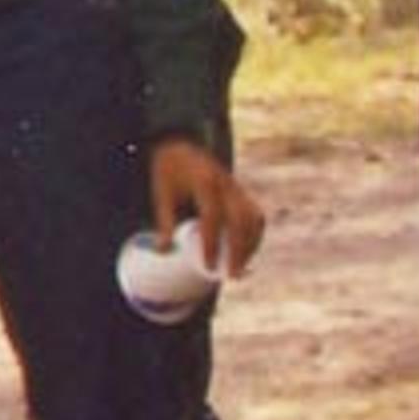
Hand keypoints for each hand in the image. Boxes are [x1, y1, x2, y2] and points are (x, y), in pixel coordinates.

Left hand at [149, 135, 265, 277]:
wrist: (181, 143)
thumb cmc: (170, 170)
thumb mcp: (162, 193)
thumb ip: (164, 221)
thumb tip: (164, 251)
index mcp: (204, 181)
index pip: (212, 217)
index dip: (212, 243)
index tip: (209, 266)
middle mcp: (225, 184)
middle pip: (240, 220)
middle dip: (238, 250)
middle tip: (231, 275)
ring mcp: (236, 187)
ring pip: (253, 218)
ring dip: (251, 245)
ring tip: (241, 269)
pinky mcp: (241, 192)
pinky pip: (256, 215)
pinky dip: (255, 235)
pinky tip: (248, 252)